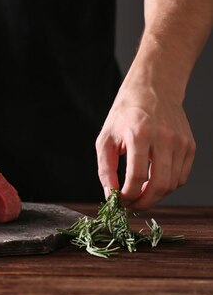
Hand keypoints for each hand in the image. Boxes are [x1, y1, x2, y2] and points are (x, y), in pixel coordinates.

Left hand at [95, 83, 195, 209]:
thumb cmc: (125, 113)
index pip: (137, 177)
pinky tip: (152, 182)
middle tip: (131, 206)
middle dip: (144, 203)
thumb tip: (110, 194)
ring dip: (155, 196)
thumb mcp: (105, 138)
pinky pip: (181, 177)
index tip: (119, 201)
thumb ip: (105, 168)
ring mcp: (181, 142)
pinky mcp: (190, 146)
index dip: (127, 196)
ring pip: (172, 184)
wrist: (153, 88)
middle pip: (159, 185)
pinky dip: (167, 186)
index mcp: (140, 134)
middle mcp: (164, 138)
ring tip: (139, 194)